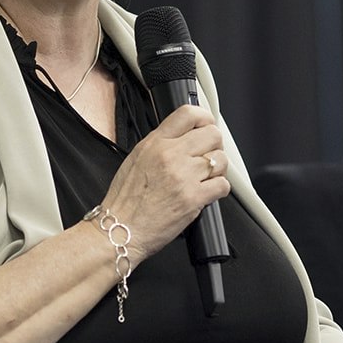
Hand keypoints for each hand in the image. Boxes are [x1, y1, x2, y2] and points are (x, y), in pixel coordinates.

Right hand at [98, 103, 229, 259]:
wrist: (120, 229)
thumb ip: (160, 145)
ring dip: (217, 170)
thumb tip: (184, 138)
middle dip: (214, 146)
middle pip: (212, 134)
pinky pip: (223, 185)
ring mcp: (183, 176)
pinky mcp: (193, 198)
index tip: (206, 126)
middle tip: (207, 157)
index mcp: (154, 143)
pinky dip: (218, 190)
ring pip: (221, 160)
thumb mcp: (135, 160)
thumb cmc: (125, 201)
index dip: (204, 118)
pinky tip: (205, 193)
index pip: (188, 114)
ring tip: (204, 178)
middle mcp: (170, 155)